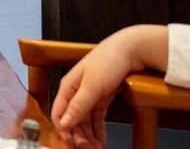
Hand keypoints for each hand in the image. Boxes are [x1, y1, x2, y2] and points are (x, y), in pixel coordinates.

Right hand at [50, 24, 167, 146]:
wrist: (130, 50)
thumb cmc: (108, 61)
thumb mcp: (92, 86)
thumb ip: (77, 106)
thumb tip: (63, 123)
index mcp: (68, 87)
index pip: (59, 114)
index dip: (64, 131)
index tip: (73, 145)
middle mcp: (76, 92)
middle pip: (72, 120)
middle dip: (79, 137)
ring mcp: (89, 95)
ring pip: (84, 121)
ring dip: (89, 136)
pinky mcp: (101, 97)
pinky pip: (96, 118)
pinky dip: (98, 130)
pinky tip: (101, 140)